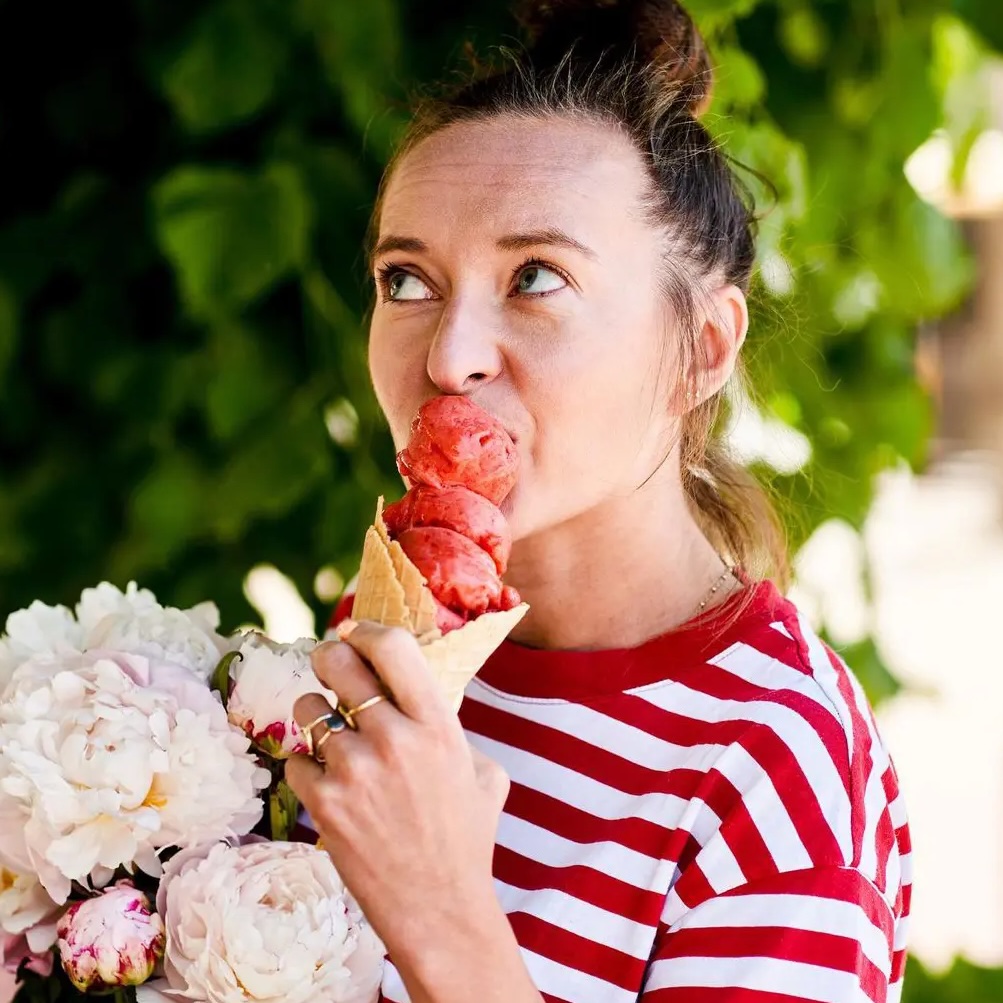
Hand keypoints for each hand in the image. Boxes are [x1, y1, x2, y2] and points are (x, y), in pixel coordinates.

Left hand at [285, 620, 509, 962]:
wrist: (439, 907)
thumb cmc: (466, 838)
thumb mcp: (481, 770)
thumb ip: (450, 727)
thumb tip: (420, 695)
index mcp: (437, 724)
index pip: (392, 646)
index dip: (366, 630)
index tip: (356, 632)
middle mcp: (395, 738)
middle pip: (337, 662)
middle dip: (327, 657)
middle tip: (329, 666)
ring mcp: (354, 770)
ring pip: (309, 709)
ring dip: (316, 717)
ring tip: (332, 740)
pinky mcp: (324, 803)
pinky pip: (294, 761)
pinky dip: (305, 768)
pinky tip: (327, 784)